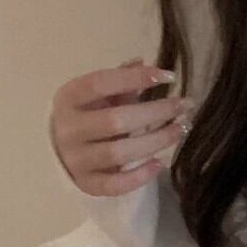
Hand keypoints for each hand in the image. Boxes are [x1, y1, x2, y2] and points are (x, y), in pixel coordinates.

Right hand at [48, 58, 196, 195]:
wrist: (60, 150)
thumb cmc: (86, 114)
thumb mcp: (97, 94)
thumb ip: (119, 78)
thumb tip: (142, 61)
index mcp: (68, 98)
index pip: (100, 84)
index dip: (134, 78)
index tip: (169, 76)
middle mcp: (68, 129)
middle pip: (115, 121)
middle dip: (156, 112)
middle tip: (185, 105)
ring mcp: (75, 160)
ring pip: (118, 153)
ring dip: (155, 140)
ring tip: (182, 128)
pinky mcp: (86, 184)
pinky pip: (114, 185)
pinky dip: (139, 176)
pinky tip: (161, 163)